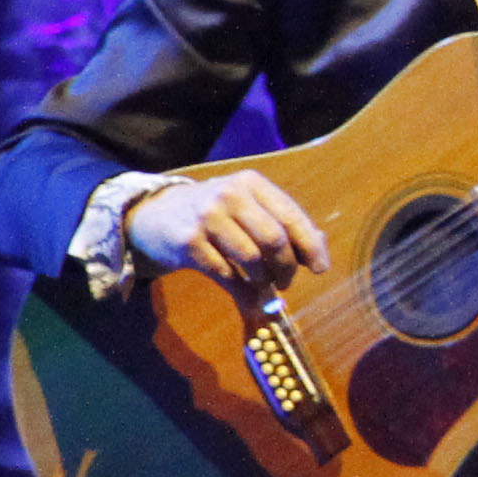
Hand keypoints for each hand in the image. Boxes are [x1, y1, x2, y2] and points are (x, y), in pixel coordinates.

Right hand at [125, 172, 330, 292]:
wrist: (157, 215)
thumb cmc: (215, 214)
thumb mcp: (247, 206)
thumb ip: (282, 224)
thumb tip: (319, 255)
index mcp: (251, 183)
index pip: (291, 216)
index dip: (310, 246)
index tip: (321, 268)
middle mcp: (230, 195)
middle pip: (274, 239)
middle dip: (287, 267)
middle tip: (286, 281)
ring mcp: (207, 217)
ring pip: (252, 259)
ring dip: (264, 281)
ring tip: (264, 283)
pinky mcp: (189, 243)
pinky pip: (226, 274)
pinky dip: (242, 290)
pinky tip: (246, 293)